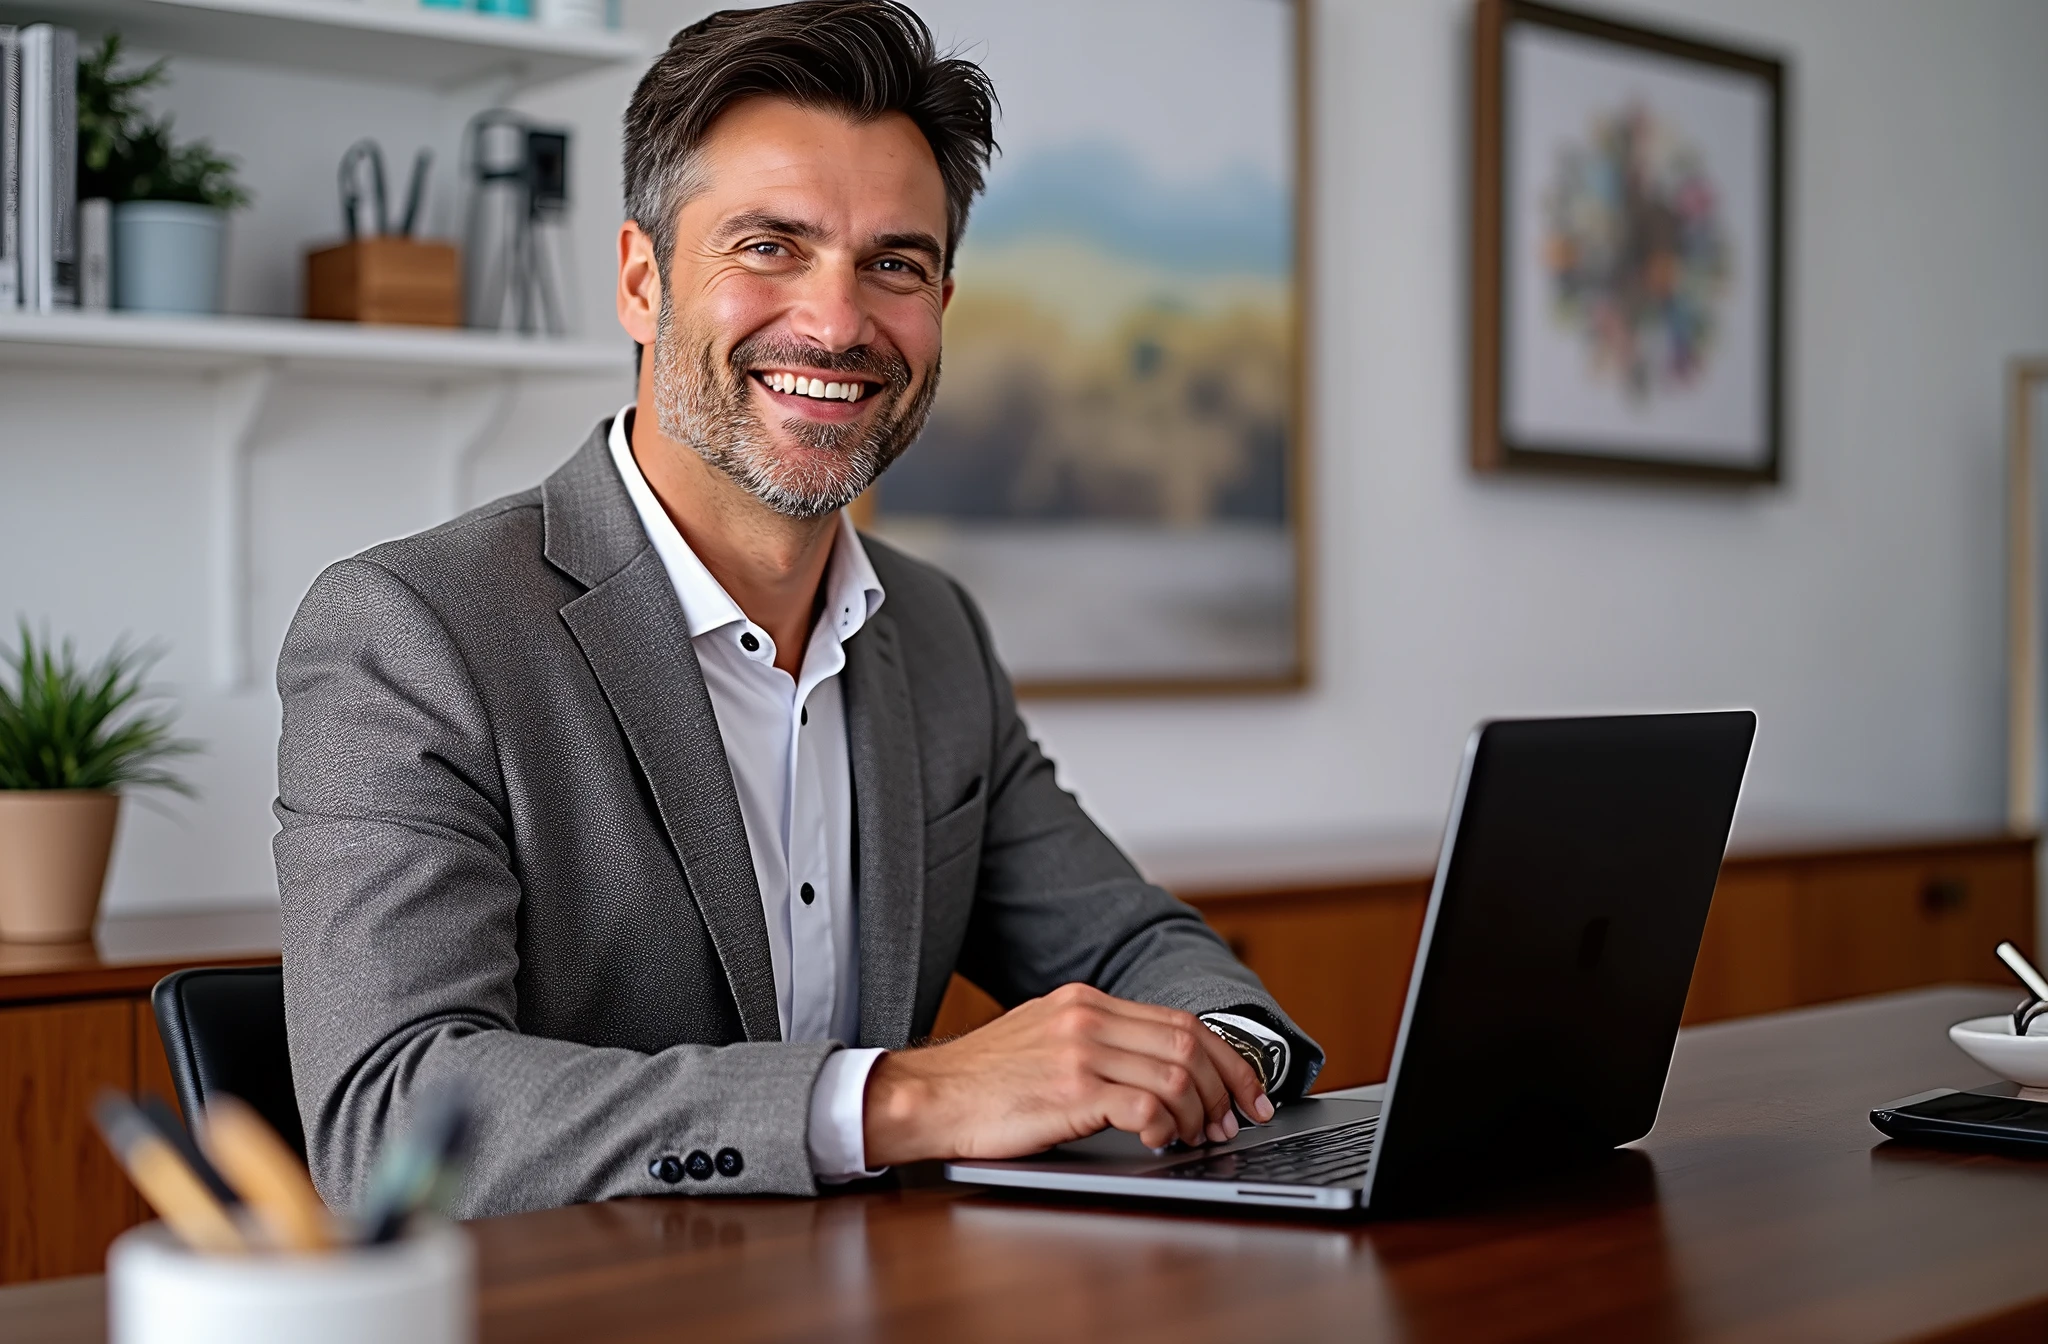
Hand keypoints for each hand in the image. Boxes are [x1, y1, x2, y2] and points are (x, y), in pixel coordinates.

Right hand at [862, 983, 1276, 1165]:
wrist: (926, 1096)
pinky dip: (1166, 1127)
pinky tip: (1158, 1141)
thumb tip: (1157, 1071)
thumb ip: (1097, 1042)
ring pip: (1176, 1075)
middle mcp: (1088, 1016)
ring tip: (1193, 1138)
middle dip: (1225, 1089)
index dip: (1227, 1059)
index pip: (1181, 1021)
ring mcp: (1080, 1050)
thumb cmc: (982, 1082)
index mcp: (1086, 1001)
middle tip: (1231, 1123)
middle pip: (1190, 1045)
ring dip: (1197, 1114)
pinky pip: (1146, 1105)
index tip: (1246, 1091)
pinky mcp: (1072, 1088)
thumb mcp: (1044, 1039)